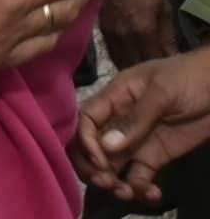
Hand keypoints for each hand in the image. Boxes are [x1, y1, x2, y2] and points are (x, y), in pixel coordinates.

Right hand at [74, 47, 209, 203]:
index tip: (100, 161)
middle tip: (108, 183)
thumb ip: (136, 119)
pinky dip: (140, 189)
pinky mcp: (155, 156)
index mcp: (115, 97)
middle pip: (92, 146)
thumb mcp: (162, 92)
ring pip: (112, 165)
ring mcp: (136, 140)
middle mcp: (120, 120)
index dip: (86, 141)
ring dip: (114, 183)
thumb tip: (107, 146)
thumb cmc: (187, 78)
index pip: (87, 120)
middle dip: (93, 167)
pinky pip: (139, 176)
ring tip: (128, 193)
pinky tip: (153, 193)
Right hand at [99, 0, 177, 68]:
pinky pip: (111, 52)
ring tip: (140, 69)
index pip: (153, 60)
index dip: (160, 67)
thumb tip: (171, 57)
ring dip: (131, 67)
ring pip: (120, 61)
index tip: (166, 69)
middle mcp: (124, 35)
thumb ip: (167, 35)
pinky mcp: (100, 29)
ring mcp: (110, 32)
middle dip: (145, 71)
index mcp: (143, 29)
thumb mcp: (164, 6)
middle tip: (153, 72)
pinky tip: (127, 58)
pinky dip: (120, 58)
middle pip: (135, 65)